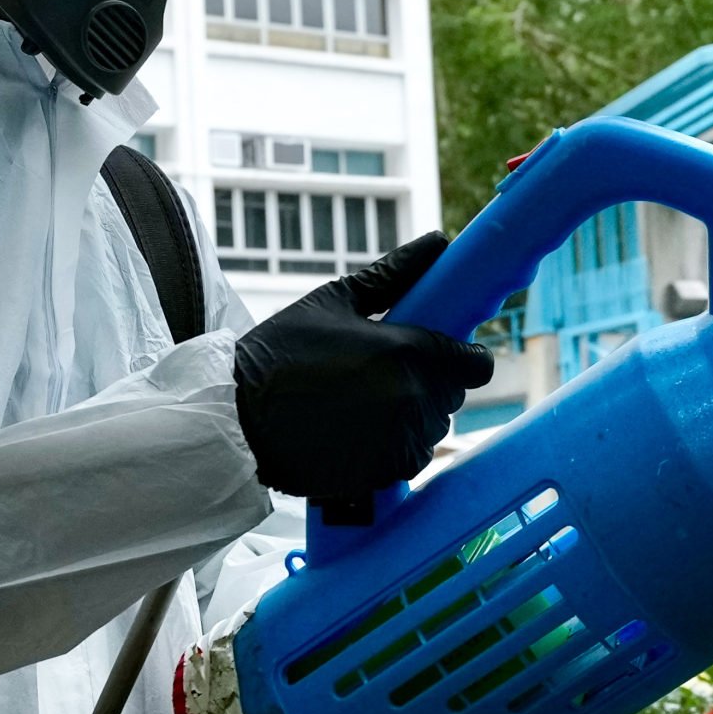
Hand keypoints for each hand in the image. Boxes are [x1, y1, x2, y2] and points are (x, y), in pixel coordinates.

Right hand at [232, 232, 494, 500]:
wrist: (237, 418)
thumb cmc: (279, 353)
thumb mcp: (333, 302)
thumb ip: (393, 274)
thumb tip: (438, 241)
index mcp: (407, 350)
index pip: (475, 363)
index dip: (464, 357)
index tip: (443, 353)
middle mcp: (413, 398)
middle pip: (452, 394)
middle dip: (430, 382)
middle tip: (383, 373)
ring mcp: (401, 440)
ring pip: (433, 427)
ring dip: (412, 415)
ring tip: (363, 402)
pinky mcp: (385, 472)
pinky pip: (412, 457)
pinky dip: (394, 445)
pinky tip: (357, 430)